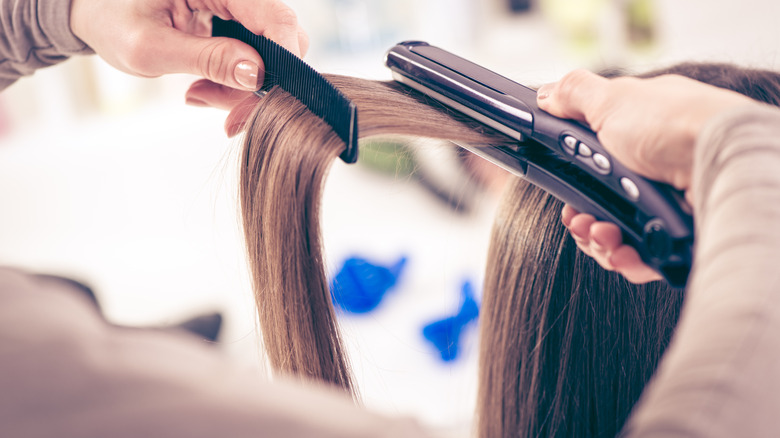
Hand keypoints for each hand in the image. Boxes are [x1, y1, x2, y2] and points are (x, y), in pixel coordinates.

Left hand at [70, 0, 307, 107]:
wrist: (97, 12)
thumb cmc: (113, 20)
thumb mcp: (151, 47)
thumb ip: (206, 58)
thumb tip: (256, 74)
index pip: (276, 17)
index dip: (285, 60)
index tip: (272, 98)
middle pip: (280, 39)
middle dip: (259, 84)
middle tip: (225, 113)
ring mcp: (238, 8)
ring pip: (270, 55)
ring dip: (242, 88)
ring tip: (199, 95)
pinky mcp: (236, 24)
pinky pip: (254, 58)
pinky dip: (234, 83)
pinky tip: (203, 88)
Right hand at [537, 69, 754, 282]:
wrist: (721, 161)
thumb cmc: (673, 124)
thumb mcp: (611, 99)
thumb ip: (574, 95)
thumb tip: (546, 94)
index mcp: (635, 138)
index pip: (593, 168)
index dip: (573, 185)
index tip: (564, 195)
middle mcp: (651, 172)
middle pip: (602, 208)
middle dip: (583, 221)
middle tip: (581, 220)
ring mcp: (665, 205)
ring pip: (618, 238)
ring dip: (599, 241)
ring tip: (603, 233)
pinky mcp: (678, 236)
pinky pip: (641, 259)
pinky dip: (626, 258)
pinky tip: (622, 250)